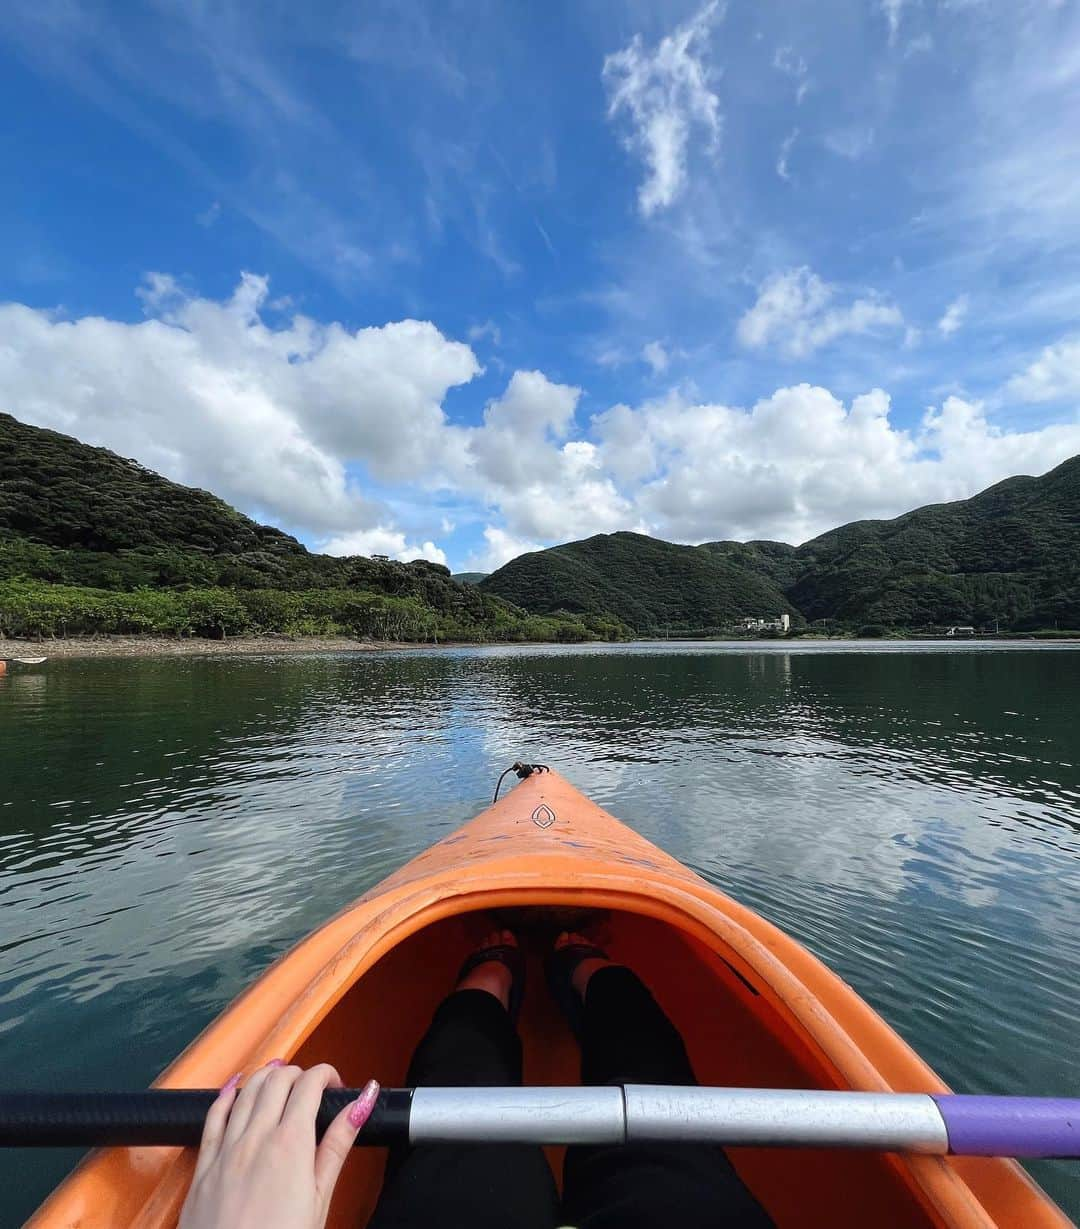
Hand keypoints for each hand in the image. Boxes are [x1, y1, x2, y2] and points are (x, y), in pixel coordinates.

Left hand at [178, 1061, 378, 1228]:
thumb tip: (362, 1103)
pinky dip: (227, 1095)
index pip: (309, 1084)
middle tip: (312, 1088)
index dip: (326, 1075)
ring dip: (268, 1076)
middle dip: (299, 1073)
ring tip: (282, 1081)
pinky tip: (235, 1088)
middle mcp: (256, 1137)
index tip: (334, 1085)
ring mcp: (227, 1149)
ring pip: (247, 1090)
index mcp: (290, 1143)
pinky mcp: (204, 1165)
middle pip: (278, 1079)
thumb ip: (338, 1145)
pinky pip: (213, 1115)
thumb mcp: (320, 1199)